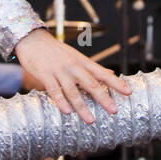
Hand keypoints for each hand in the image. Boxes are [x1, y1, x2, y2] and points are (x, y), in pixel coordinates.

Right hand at [14, 28, 131, 123]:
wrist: (33, 39)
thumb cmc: (55, 50)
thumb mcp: (76, 56)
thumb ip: (92, 67)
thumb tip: (110, 73)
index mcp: (82, 62)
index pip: (102, 73)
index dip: (115, 83)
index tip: (128, 92)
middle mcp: (73, 66)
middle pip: (91, 83)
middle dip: (103, 98)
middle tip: (113, 110)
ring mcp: (59, 70)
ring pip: (73, 91)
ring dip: (82, 107)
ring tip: (90, 120)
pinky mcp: (45, 74)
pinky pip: (54, 90)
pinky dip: (60, 101)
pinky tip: (66, 111)